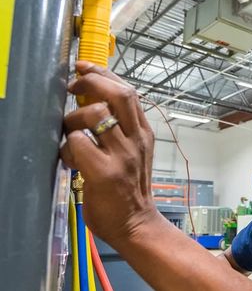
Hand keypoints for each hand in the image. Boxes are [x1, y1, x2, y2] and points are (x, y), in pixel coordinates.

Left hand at [61, 61, 158, 243]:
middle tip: (72, 86)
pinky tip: (71, 160)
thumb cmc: (131, 189)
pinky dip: (67, 147)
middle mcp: (137, 140)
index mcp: (144, 134)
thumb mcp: (135, 153)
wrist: (137, 223)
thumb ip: (122, 131)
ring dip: (73, 118)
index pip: (129, 92)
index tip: (84, 68)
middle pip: (119, 95)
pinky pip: (77, 144)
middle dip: (92, 82)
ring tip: (70, 132)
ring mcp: (123, 156)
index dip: (104, 74)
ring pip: (95, 115)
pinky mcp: (104, 173)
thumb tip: (95, 105)